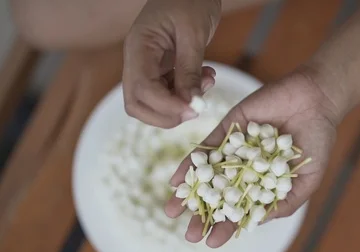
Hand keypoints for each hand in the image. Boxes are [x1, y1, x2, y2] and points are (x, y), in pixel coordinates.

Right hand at [123, 0, 221, 127]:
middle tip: (195, 109)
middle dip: (166, 115)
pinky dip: (184, 94)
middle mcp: (136, 60)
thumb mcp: (193, 34)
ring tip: (205, 85)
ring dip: (178, 105)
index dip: (166, 106)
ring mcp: (146, 66)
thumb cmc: (190, 1)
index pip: (142, 90)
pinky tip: (204, 79)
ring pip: (150, 103)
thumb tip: (191, 104)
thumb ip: (190, 70)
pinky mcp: (160, 69)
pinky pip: (166, 92)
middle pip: (137, 104)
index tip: (194, 109)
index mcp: (138, 48)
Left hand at [165, 66, 341, 247]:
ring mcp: (235, 149)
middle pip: (220, 195)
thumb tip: (257, 222)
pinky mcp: (228, 128)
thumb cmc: (318, 140)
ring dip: (190, 193)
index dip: (228, 227)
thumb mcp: (307, 179)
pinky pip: (207, 148)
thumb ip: (285, 201)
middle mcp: (246, 168)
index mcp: (263, 183)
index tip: (211, 242)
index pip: (242, 209)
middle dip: (204, 215)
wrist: (316, 99)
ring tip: (172, 211)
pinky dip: (191, 164)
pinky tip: (176, 180)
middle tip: (189, 233)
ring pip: (208, 174)